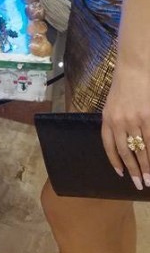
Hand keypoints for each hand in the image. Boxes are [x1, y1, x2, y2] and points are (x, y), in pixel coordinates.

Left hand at [101, 65, 149, 189]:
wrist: (134, 68)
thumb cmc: (124, 85)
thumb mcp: (112, 104)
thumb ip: (115, 123)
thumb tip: (123, 144)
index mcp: (107, 119)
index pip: (109, 147)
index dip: (115, 162)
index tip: (122, 174)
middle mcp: (119, 122)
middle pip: (126, 152)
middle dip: (133, 171)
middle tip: (139, 185)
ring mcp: (134, 120)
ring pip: (141, 150)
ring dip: (146, 167)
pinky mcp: (148, 117)